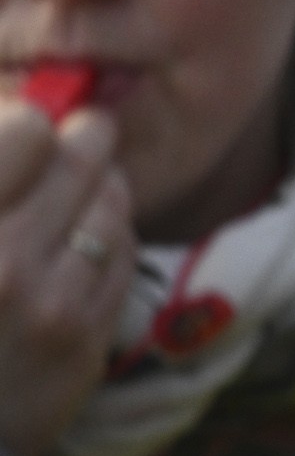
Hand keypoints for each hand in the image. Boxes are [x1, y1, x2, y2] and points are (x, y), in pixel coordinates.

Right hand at [0, 99, 131, 455]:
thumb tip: (27, 118)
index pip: (25, 133)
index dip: (33, 123)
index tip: (34, 125)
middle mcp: (4, 263)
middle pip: (80, 158)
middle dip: (86, 138)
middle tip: (86, 128)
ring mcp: (53, 304)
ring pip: (112, 202)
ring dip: (102, 187)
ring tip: (85, 185)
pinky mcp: (87, 338)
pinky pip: (121, 254)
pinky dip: (110, 237)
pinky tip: (86, 240)